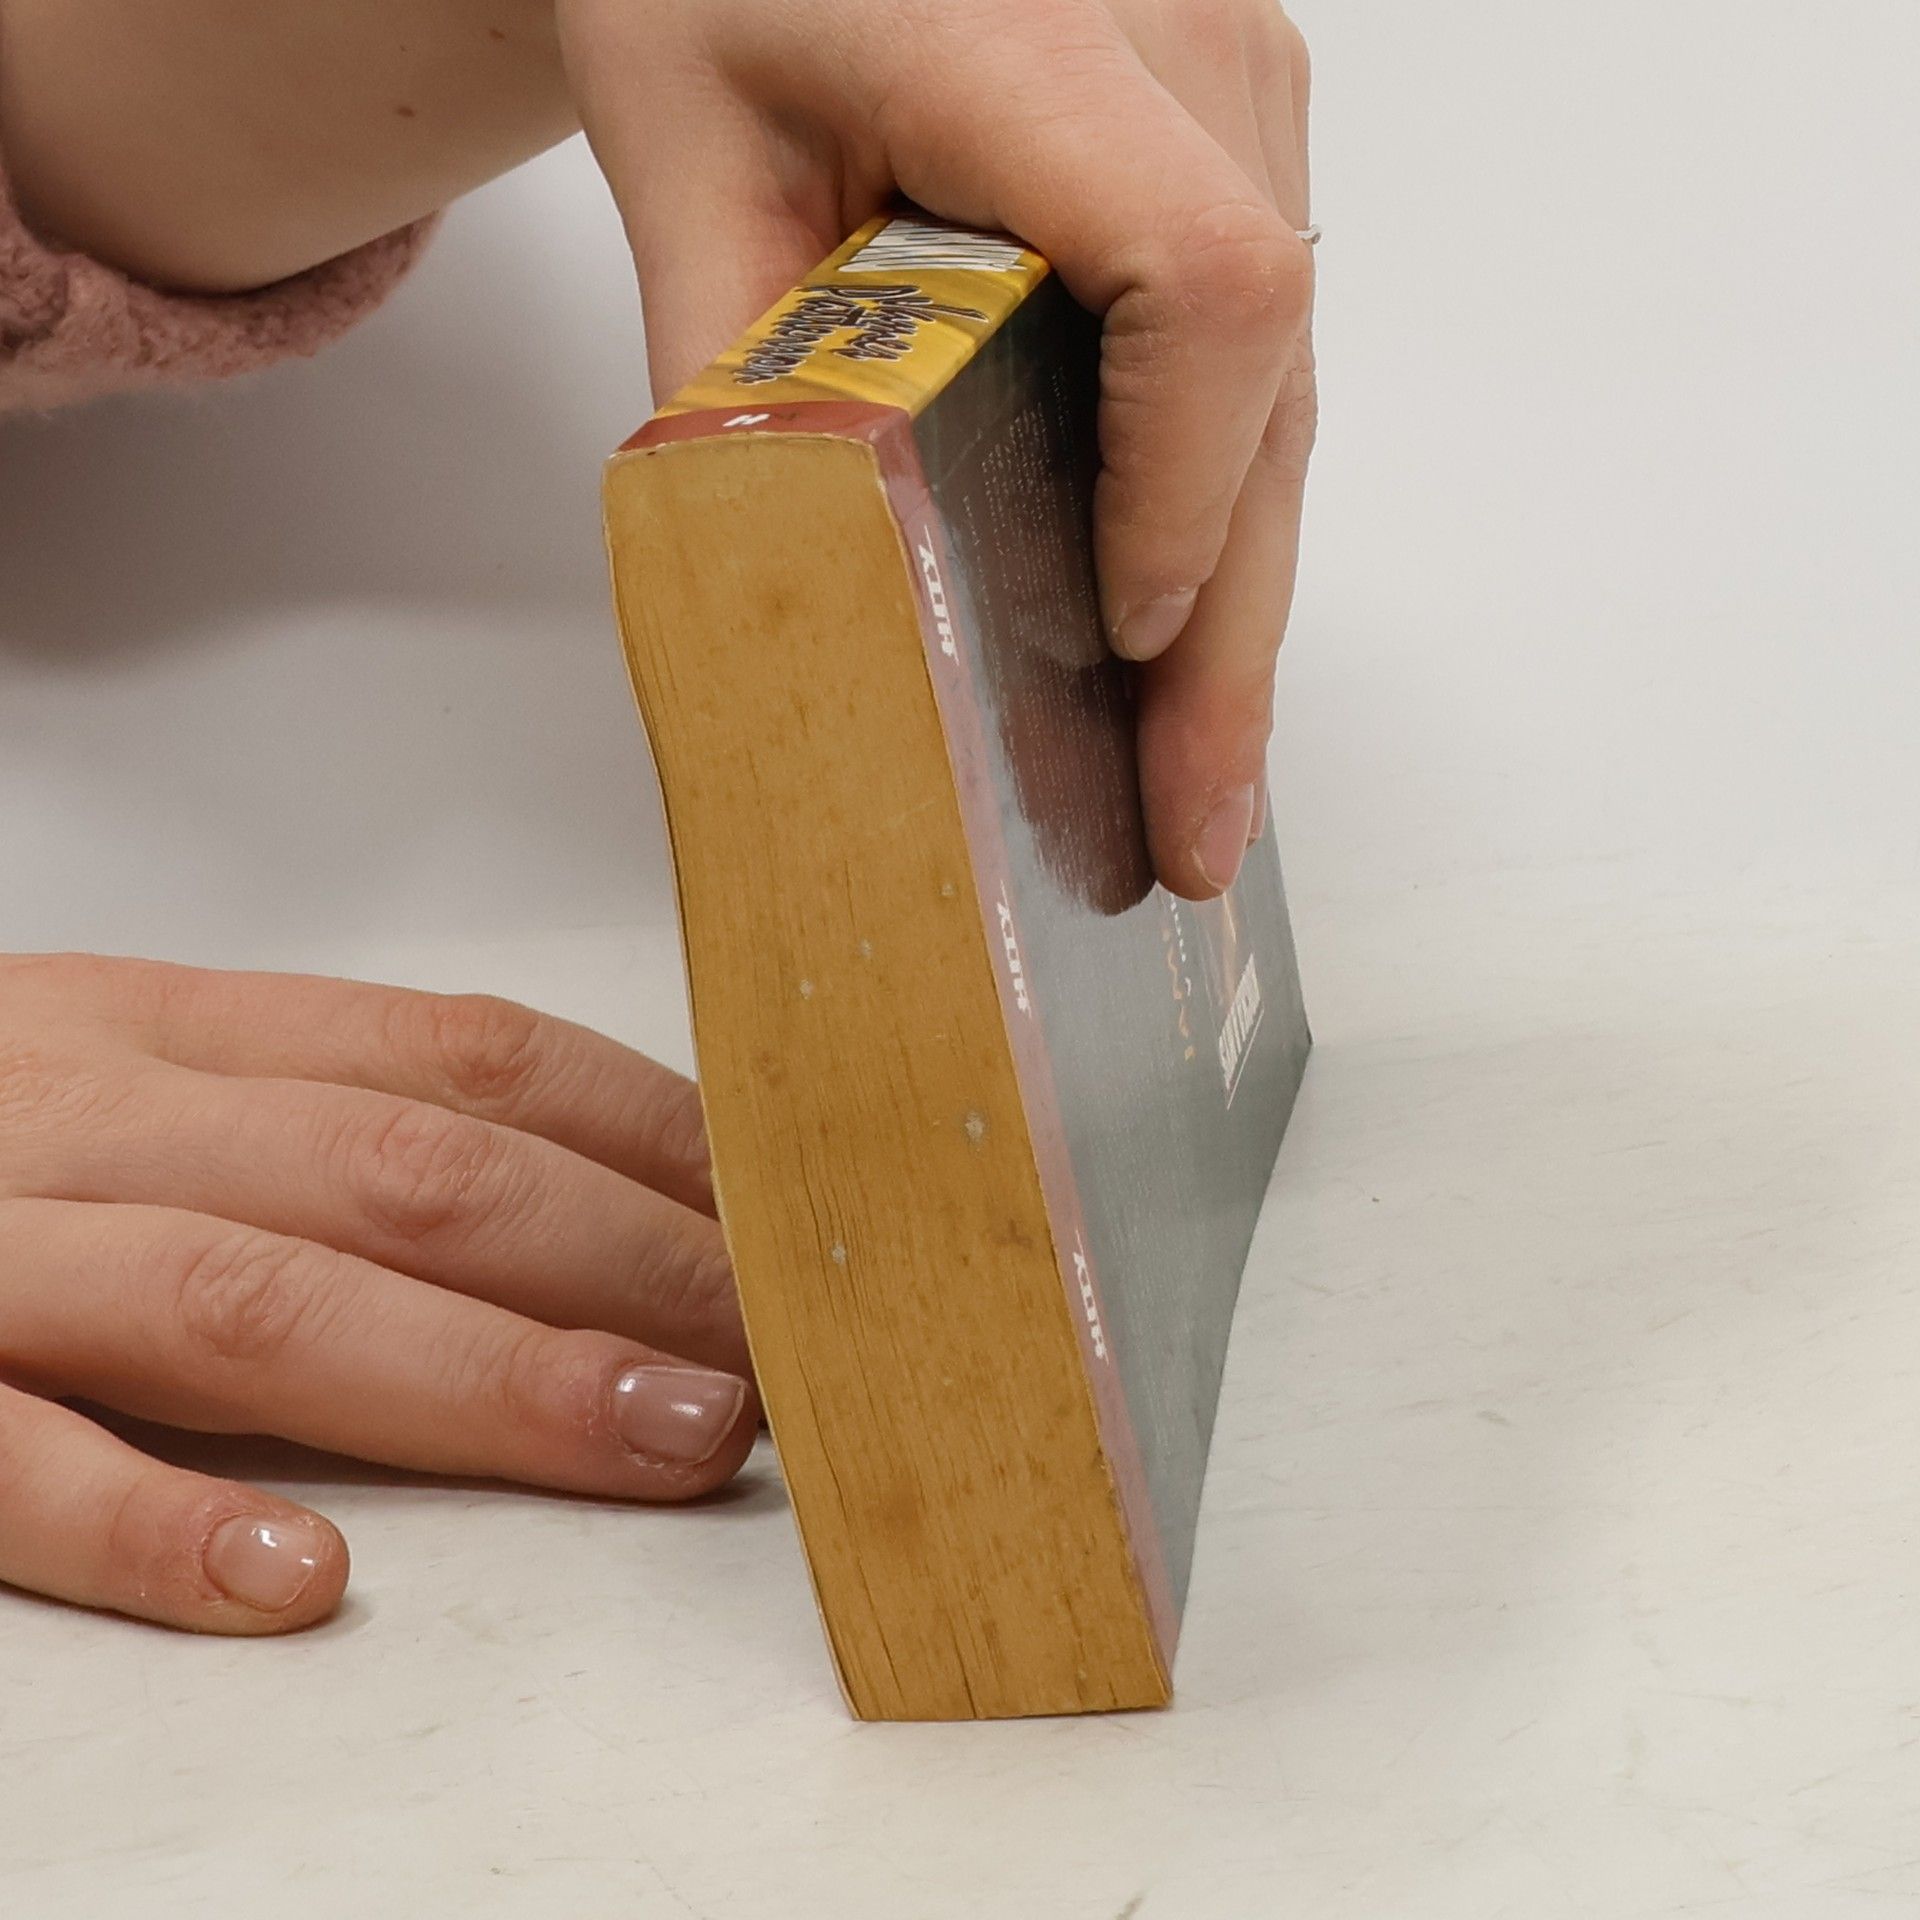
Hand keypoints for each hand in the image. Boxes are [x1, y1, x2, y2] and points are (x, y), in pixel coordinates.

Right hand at [0, 953, 754, 1633]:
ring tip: (659, 1436)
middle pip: (405, 1174)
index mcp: (172, 1030)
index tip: (778, 1225)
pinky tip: (299, 1575)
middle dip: (621, 1261)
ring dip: (485, 1376)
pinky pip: (12, 1465)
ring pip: (255, 1300)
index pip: (466, 1060)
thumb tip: (593, 1190)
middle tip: (775, 1352)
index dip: (645, 1140)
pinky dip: (156, 1524)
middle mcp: (99, 1119)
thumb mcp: (135, 1075)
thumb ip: (317, 1116)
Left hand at [560, 0, 1315, 899]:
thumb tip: (803, 596)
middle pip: (1264, 377)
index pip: (1193, 284)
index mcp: (1026, 38)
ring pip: (1280, 382)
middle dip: (1231, 632)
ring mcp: (1238, 77)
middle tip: (1194, 821)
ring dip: (1240, 587)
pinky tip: (1185, 618)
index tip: (1119, 646)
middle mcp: (1186, 45)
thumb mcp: (678, 157)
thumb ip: (735, 372)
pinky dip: (1220, 497)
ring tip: (1197, 764)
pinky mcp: (1238, 122)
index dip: (1179, 490)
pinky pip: (1254, 344)